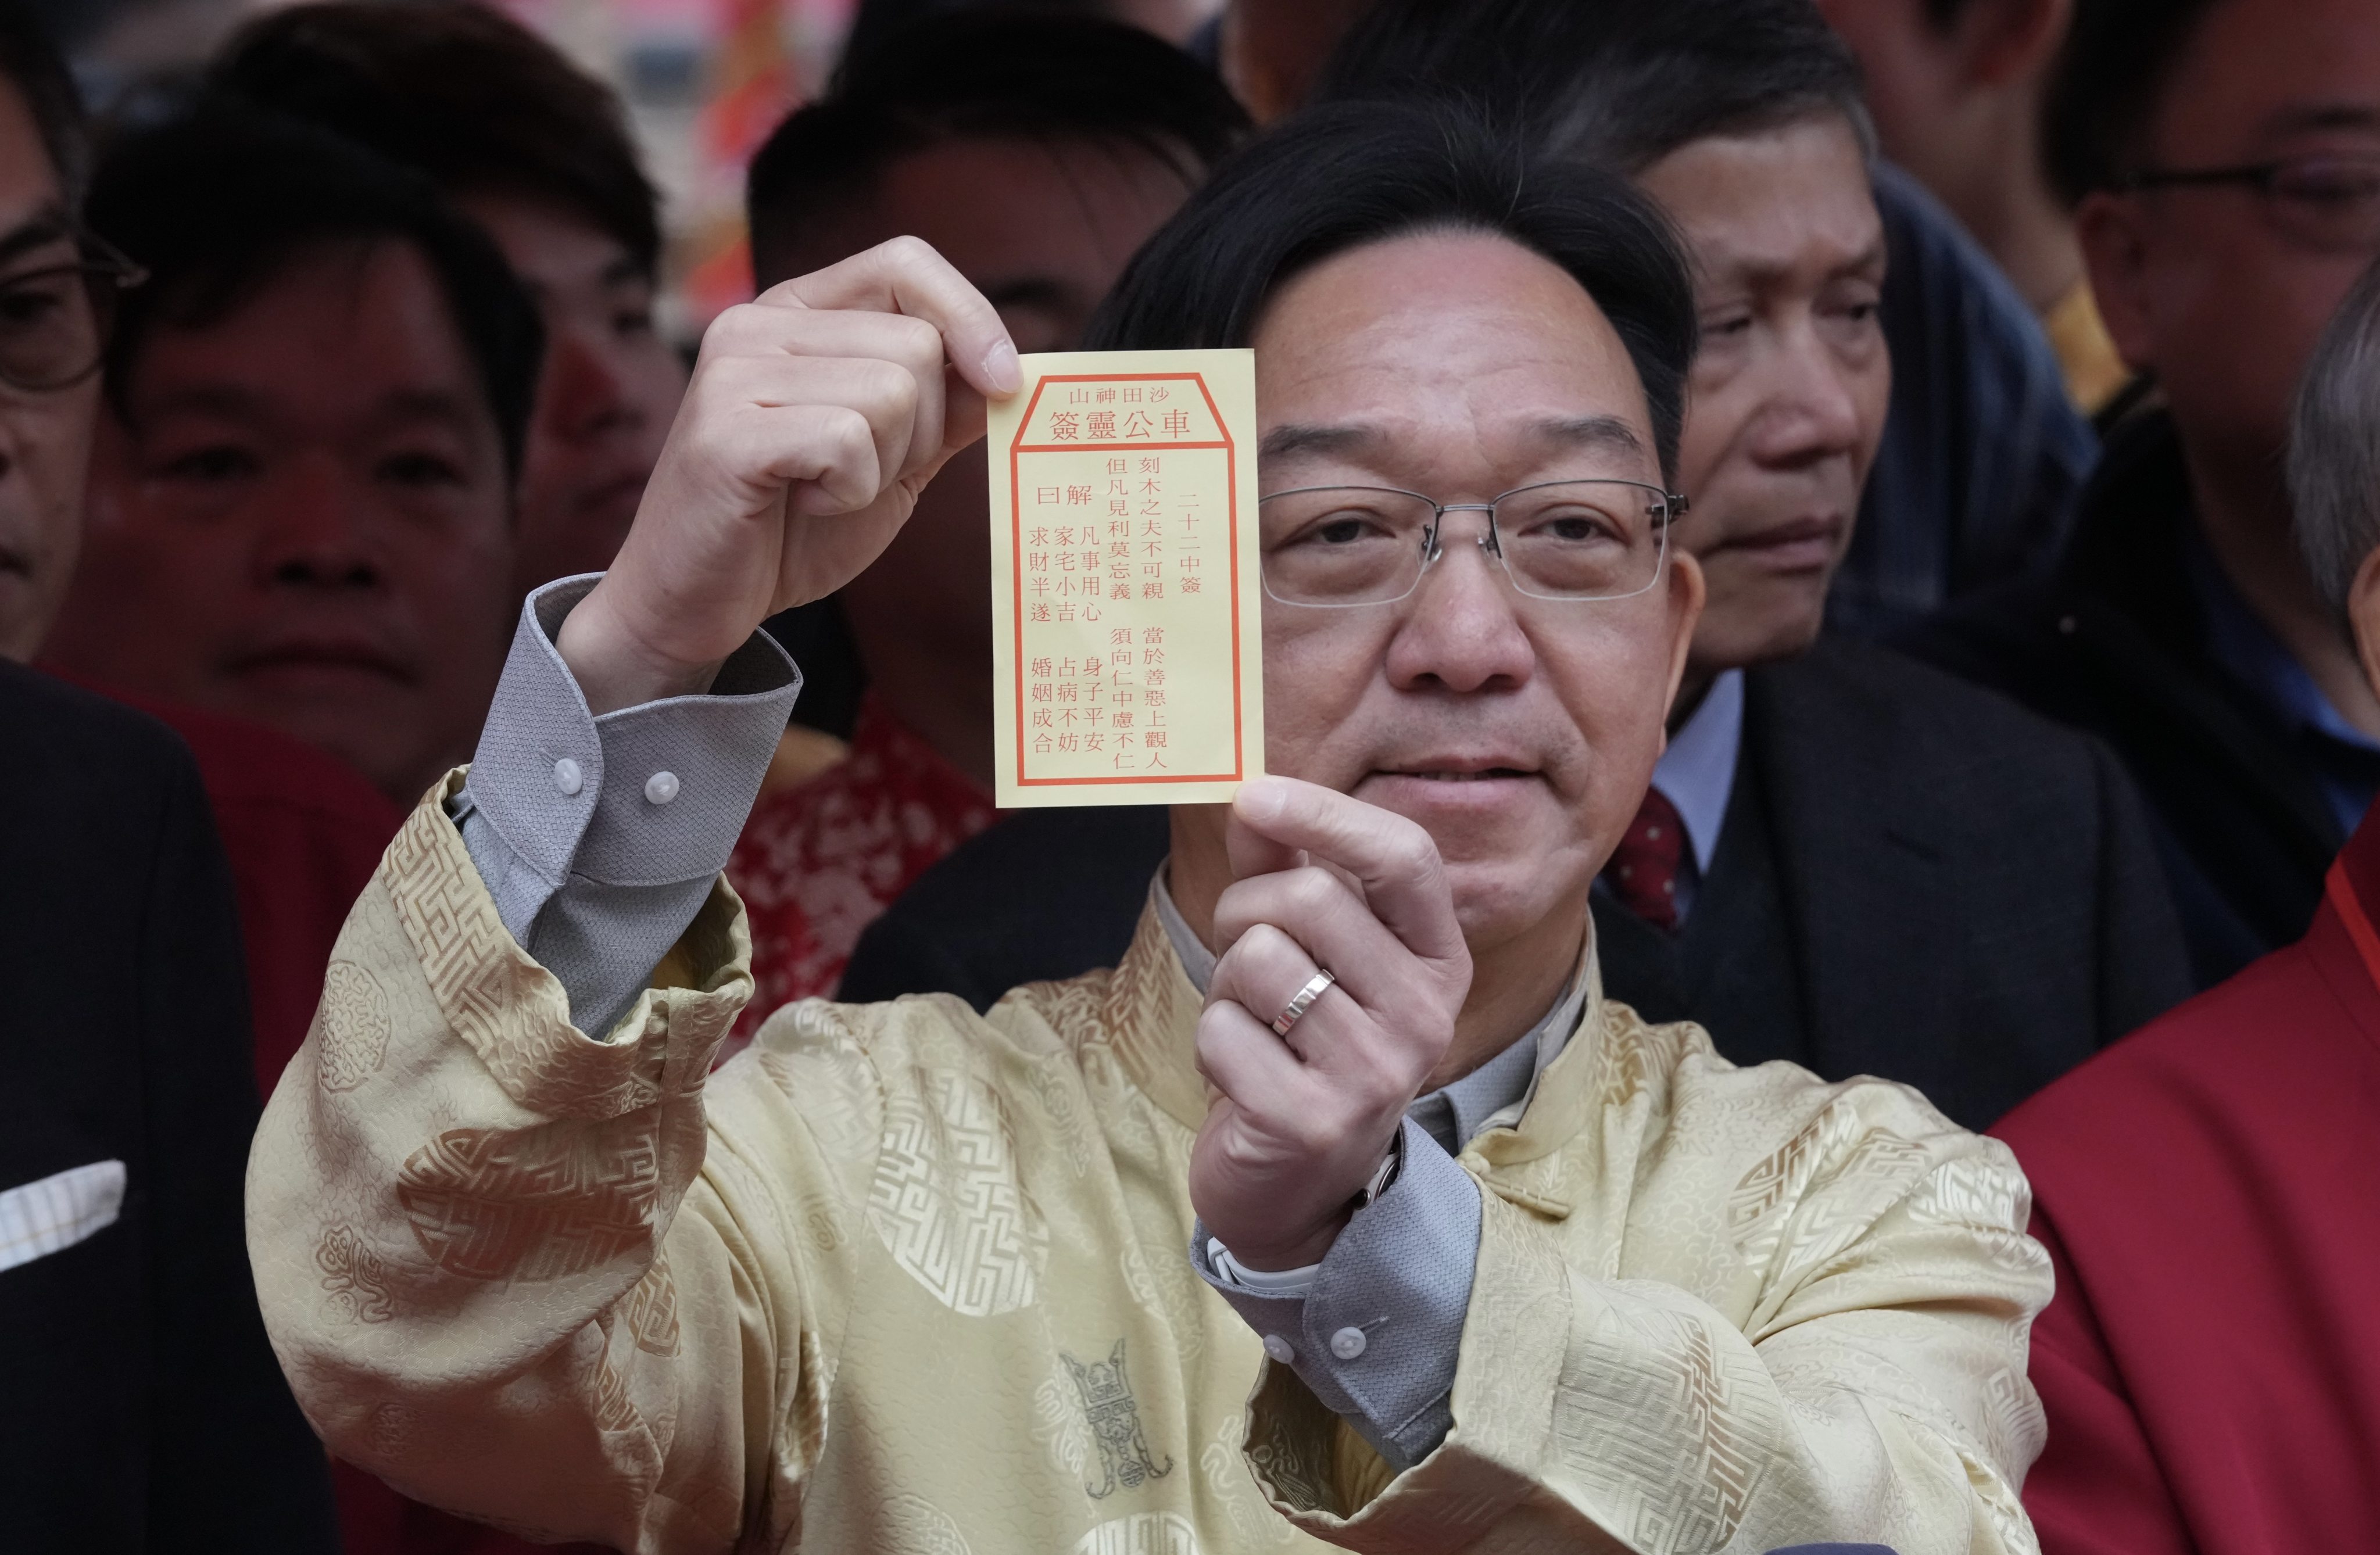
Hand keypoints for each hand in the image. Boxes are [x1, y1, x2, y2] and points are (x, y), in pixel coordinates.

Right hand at [557, 237, 1018, 711]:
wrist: (697, 602)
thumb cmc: (791, 527)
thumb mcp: (890, 458)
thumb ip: (942, 408)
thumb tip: (1012, 372)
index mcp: (798, 314)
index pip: (905, 263)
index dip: (970, 316)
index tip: (1004, 383)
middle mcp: (758, 324)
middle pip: (916, 343)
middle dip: (922, 428)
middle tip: (864, 473)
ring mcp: (734, 373)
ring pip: (890, 392)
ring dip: (884, 466)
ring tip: (828, 490)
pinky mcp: (725, 433)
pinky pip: (847, 443)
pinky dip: (850, 492)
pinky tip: (805, 504)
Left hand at [1190, 777, 1472, 1270]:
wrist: (1303, 1191)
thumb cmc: (1303, 1048)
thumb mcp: (1310, 952)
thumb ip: (1286, 868)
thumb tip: (1252, 794)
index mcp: (1436, 960)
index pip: (1404, 856)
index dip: (1325, 814)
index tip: (1253, 795)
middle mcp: (1424, 1014)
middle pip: (1307, 898)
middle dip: (1242, 912)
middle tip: (1243, 960)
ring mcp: (1375, 1073)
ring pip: (1257, 959)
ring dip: (1226, 985)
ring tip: (1252, 1025)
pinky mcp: (1312, 1121)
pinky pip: (1224, 1029)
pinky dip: (1211, 1044)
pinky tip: (1243, 1079)